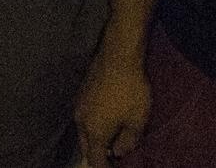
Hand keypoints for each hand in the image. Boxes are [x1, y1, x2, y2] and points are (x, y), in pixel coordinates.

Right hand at [74, 49, 150, 165]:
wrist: (117, 57)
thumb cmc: (130, 91)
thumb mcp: (137, 122)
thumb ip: (128, 142)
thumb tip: (119, 152)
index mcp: (94, 131)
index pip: (95, 159)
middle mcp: (81, 121)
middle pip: (85, 147)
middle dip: (97, 156)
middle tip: (113, 158)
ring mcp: (78, 106)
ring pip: (83, 132)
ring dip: (95, 140)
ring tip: (111, 141)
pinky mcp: (81, 94)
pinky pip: (84, 118)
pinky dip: (93, 126)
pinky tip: (106, 121)